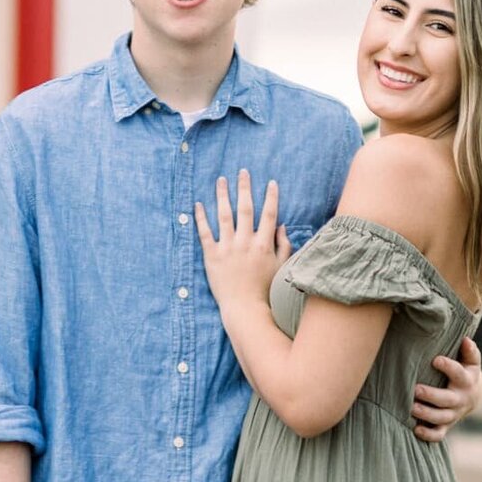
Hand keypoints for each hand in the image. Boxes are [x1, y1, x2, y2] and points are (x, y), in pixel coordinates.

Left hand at [195, 171, 292, 312]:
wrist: (244, 310)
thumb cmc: (265, 291)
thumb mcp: (280, 268)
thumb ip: (284, 246)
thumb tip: (283, 226)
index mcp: (263, 245)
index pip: (269, 214)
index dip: (271, 197)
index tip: (271, 182)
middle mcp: (245, 242)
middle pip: (245, 208)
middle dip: (244, 188)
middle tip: (243, 172)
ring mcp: (227, 248)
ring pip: (224, 215)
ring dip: (222, 195)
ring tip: (221, 180)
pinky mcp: (212, 256)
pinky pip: (204, 233)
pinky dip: (200, 217)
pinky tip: (198, 204)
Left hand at [411, 335, 481, 441]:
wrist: (473, 395)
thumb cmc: (466, 371)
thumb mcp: (471, 361)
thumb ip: (469, 351)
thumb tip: (466, 340)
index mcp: (466, 380)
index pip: (458, 373)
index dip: (448, 367)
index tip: (435, 360)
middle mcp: (460, 399)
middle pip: (448, 400)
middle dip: (432, 395)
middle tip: (415, 389)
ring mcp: (454, 413)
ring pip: (442, 418)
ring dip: (427, 414)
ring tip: (411, 408)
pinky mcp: (447, 424)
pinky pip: (439, 434)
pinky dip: (429, 435)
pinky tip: (416, 430)